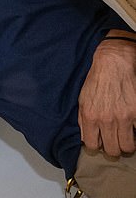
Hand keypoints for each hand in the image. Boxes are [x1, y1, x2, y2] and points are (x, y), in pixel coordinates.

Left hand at [78, 34, 135, 156]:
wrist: (113, 64)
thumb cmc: (96, 80)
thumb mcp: (82, 99)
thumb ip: (83, 119)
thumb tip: (85, 137)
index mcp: (90, 116)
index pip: (92, 145)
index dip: (97, 146)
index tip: (101, 142)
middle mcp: (106, 120)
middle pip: (112, 150)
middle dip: (114, 148)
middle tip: (115, 141)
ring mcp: (124, 118)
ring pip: (127, 146)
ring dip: (127, 144)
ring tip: (126, 137)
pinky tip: (132, 127)